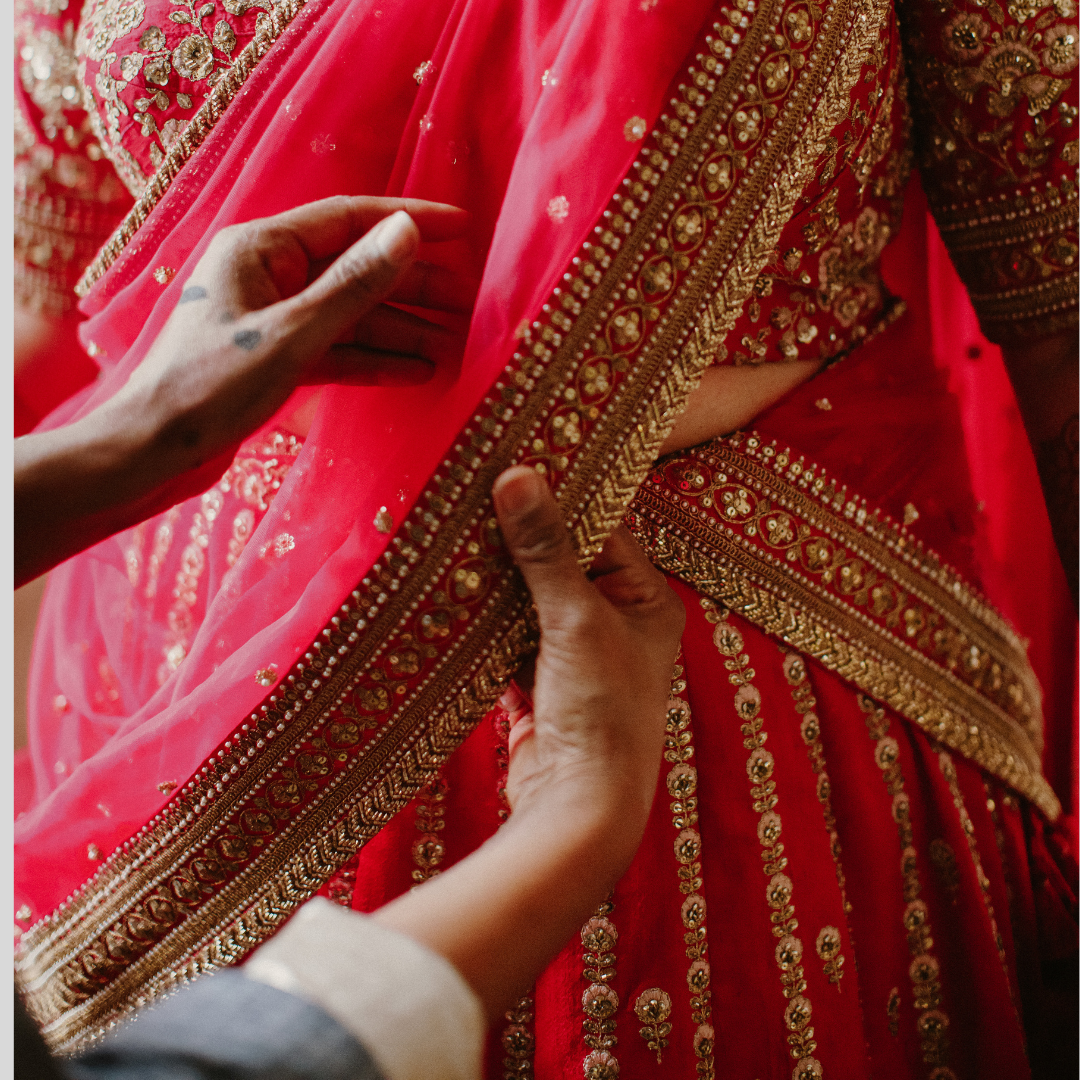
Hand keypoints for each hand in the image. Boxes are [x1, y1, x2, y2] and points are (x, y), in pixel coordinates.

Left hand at [15, 197, 474, 585]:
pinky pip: (338, 351)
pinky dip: (376, 361)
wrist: (155, 452)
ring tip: (458, 344)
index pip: (349, 219)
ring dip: (403, 330)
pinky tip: (418, 371)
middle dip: (415, 286)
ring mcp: (274, 319)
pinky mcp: (277, 360)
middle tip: (473, 299)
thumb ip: (353, 285)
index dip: (410, 221)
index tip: (463, 227)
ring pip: (353, 316)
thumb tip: (406, 233)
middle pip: (357, 270)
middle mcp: (270, 275)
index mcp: (262, 248)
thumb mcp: (292, 335)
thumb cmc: (210, 388)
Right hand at [493, 466, 685, 840]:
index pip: (605, 531)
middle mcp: (617, 626)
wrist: (580, 806)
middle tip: (475, 497)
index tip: (518, 466)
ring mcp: (575, 658)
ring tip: (457, 538)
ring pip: (530, 603)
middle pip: (563, 566)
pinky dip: (484, 625)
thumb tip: (518, 476)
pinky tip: (454, 598)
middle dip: (520, 542)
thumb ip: (546, 549)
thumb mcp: (576, 617)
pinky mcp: (538, 686)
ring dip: (497, 584)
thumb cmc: (603, 710)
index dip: (563, 501)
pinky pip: (507, 640)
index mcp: (648, 603)